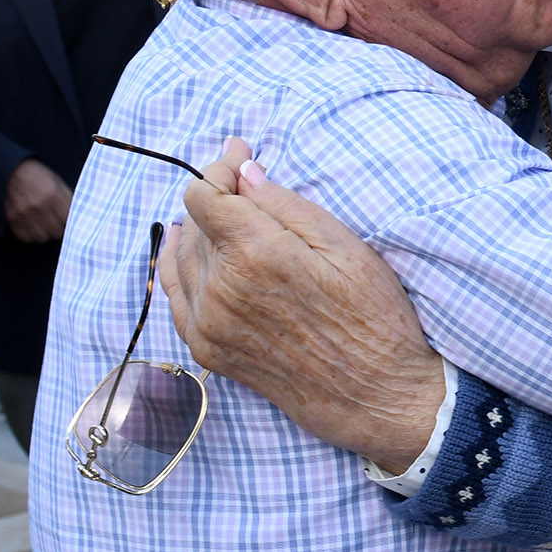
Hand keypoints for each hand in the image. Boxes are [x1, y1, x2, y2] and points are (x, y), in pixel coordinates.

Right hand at [4, 159, 73, 244]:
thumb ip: (68, 199)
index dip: (70, 222)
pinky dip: (31, 235)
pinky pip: (25, 238)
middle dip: (59, 229)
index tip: (68, 220)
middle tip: (57, 224)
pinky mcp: (12, 219)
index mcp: (52, 195)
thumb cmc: (40, 177)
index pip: (68, 221)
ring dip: (45, 234)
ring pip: (41, 238)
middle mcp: (37, 206)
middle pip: (56, 232)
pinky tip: (34, 227)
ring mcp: (23, 213)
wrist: (14, 171)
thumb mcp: (58, 182)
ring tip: (45, 226)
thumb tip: (79, 216)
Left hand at [158, 137, 445, 471]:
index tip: (241, 155)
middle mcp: (221, 289)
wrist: (376, 395)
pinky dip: (179, 267)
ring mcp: (208, 323)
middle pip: (195, 222)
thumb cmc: (373, 317)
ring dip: (200, 232)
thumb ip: (285, 204)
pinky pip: (175, 295)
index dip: (220, 167)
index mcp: (255, 254)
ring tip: (225, 217)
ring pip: (182, 257)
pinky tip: (190, 254)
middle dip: (218, 197)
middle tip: (245, 182)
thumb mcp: (343, 245)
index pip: (204, 194)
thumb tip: (243, 171)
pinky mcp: (207, 349)